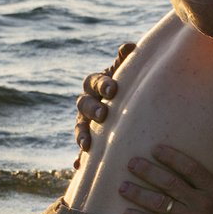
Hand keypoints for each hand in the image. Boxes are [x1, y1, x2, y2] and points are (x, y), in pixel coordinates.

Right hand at [72, 42, 136, 158]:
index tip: (113, 89)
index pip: (94, 81)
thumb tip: (128, 47)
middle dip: (92, 109)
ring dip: (81, 135)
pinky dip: (79, 158)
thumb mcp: (130, 74)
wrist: (133, 109)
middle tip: (104, 114)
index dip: (102, 84)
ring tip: (87, 145)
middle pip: (83, 103)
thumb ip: (126, 61)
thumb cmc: (131, 87)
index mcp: (96, 84)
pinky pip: (81, 151)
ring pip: (79, 127)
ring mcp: (86, 122)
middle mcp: (88, 102)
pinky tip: (78, 166)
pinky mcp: (89, 141)